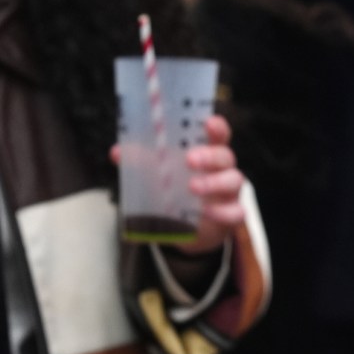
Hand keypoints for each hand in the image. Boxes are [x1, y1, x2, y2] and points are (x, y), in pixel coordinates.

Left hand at [110, 114, 245, 254]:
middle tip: (190, 160)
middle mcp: (222, 170)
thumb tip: (117, 152)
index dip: (216, 128)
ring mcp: (229, 192)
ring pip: (234, 181)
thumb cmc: (177, 192)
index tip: (208, 123)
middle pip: (226, 156)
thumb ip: (143, 162)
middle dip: (210, 156)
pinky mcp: (231, 215)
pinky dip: (223, 212)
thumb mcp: (159, 175)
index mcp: (208, 153)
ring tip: (192, 187)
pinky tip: (206, 212)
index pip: (218, 135)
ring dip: (214, 182)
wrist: (189, 230)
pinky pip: (236, 212)